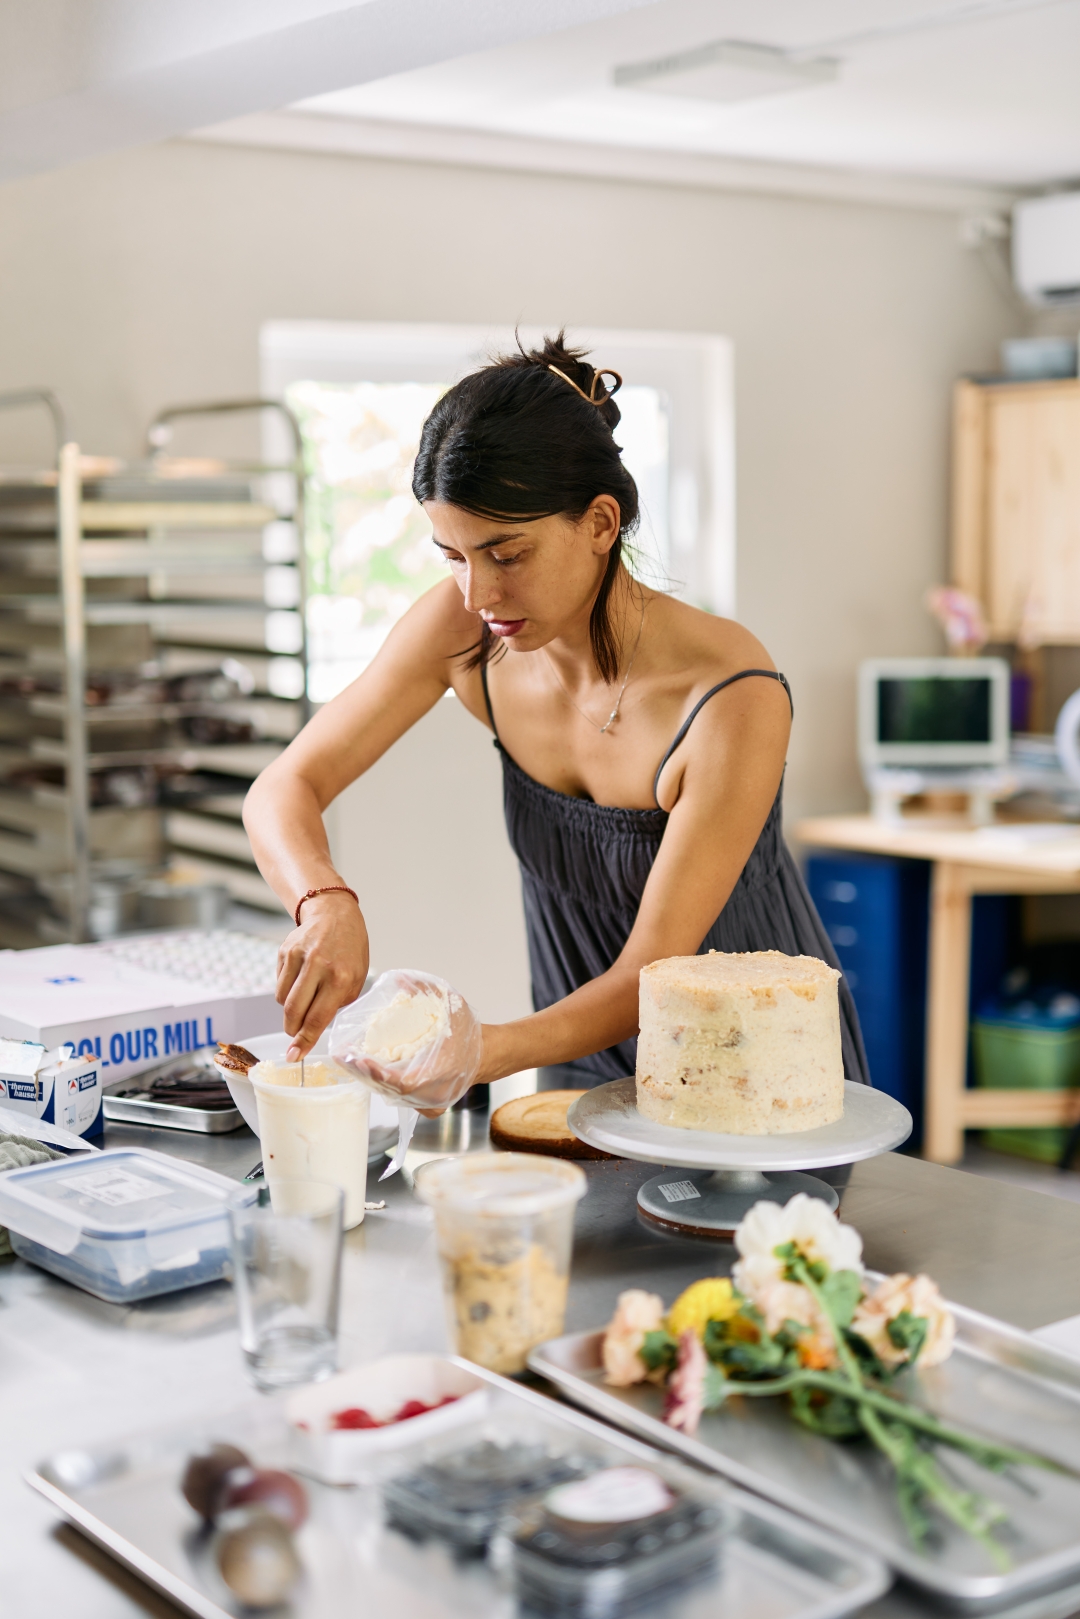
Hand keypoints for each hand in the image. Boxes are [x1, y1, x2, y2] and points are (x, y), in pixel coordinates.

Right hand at [277, 893, 369, 1059]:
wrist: (335, 914)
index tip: (294, 1055)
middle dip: (292, 1030)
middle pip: (294, 1012)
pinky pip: (279, 984)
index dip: (304, 1041)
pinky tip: (301, 979)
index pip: (318, 1018)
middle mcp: (319, 966)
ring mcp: (299, 957)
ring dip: (290, 1009)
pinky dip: (287, 990)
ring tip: (305, 998)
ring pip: (282, 1000)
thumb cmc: (349, 951)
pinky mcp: (285, 951)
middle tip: (295, 1036)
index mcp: (341, 977)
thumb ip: (337, 1003)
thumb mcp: (356, 978)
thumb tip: (314, 1029)